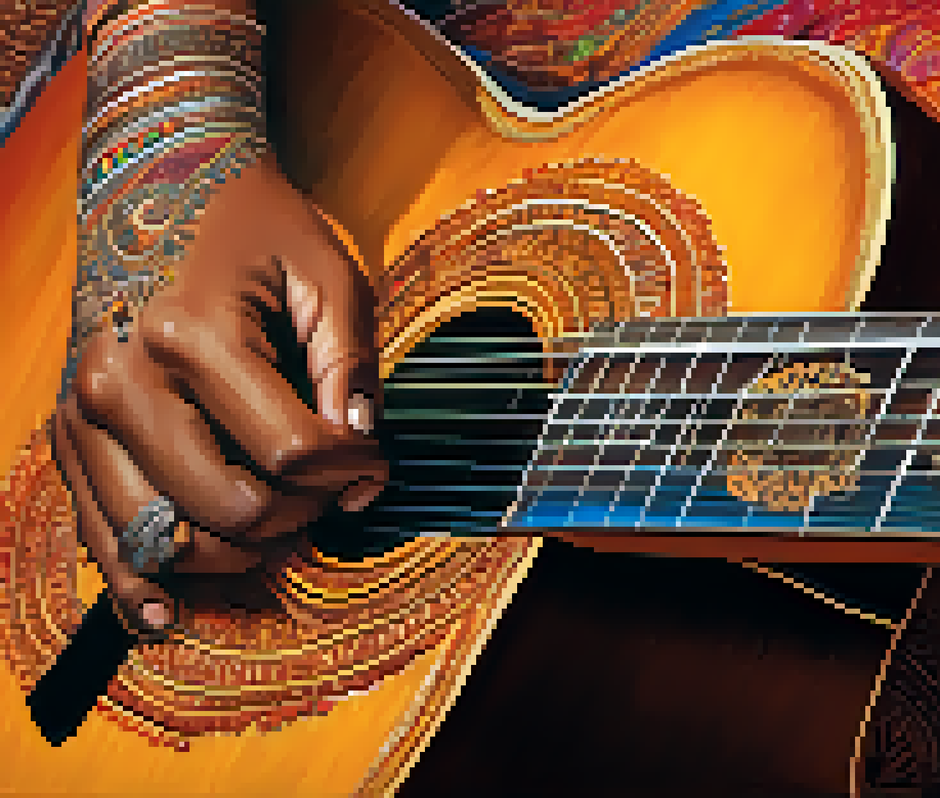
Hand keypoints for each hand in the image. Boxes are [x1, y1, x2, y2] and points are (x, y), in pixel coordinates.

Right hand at [52, 155, 388, 635]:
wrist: (156, 173)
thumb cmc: (254, 223)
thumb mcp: (329, 272)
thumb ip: (353, 365)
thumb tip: (361, 451)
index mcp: (192, 334)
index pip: (290, 453)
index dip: (349, 473)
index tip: (374, 462)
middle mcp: (122, 379)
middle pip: (228, 508)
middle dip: (301, 515)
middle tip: (333, 489)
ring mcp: (83, 411)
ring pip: (164, 538)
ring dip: (237, 551)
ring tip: (283, 520)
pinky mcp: (67, 430)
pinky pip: (98, 531)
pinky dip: (135, 580)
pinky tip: (168, 611)